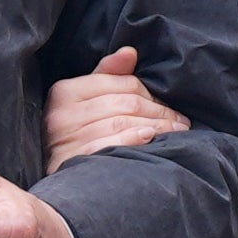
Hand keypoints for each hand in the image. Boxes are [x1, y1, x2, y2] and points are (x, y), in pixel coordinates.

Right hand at [43, 44, 191, 170]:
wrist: (57, 185)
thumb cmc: (74, 135)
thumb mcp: (84, 101)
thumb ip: (107, 75)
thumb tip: (130, 52)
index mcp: (66, 92)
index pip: (120, 84)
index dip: (150, 93)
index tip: (169, 105)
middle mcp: (63, 114)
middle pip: (125, 103)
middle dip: (159, 111)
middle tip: (180, 122)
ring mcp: (67, 139)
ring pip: (122, 123)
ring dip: (156, 126)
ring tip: (176, 131)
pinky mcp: (75, 160)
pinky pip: (110, 144)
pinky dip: (133, 139)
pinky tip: (150, 139)